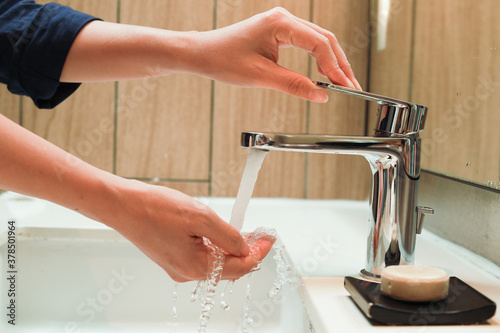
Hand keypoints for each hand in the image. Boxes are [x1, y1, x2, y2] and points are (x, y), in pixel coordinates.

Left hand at [61, 7, 360, 102]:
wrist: (201, 53)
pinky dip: (320, 58)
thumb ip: (293, 85)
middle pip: (325, 39)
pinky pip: (307, 43)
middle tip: (352, 87)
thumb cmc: (223, 60)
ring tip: (344, 83)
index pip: (319, 44)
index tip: (344, 87)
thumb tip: (320, 95)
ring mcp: (282, 23)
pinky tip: (326, 72)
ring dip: (333, 61)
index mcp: (281, 23)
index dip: (335, 68)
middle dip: (340, 64)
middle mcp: (284, 18)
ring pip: (319, 40)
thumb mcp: (260, 77)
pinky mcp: (279, 31)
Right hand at [102, 179, 275, 281]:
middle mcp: (186, 273)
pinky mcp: (171, 257)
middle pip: (228, 268)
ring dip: (232, 248)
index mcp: (195, 267)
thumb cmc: (154, 209)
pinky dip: (215, 246)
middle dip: (247, 251)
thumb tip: (245, 248)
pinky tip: (221, 233)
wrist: (122, 204)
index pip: (239, 267)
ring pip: (215, 261)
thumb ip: (227, 236)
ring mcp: (177, 266)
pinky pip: (201, 256)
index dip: (258, 252)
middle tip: (261, 235)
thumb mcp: (200, 218)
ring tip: (245, 232)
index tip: (269, 239)